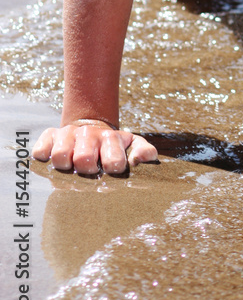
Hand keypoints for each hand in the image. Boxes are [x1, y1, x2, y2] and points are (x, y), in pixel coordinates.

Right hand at [32, 122, 157, 175]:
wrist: (91, 129)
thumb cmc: (113, 147)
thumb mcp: (133, 145)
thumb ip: (144, 151)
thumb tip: (143, 158)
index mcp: (112, 140)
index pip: (113, 157)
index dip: (113, 164)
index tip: (112, 169)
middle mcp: (89, 135)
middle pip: (84, 159)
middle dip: (87, 169)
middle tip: (90, 170)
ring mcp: (69, 135)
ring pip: (61, 155)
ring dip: (65, 165)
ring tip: (71, 167)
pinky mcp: (50, 136)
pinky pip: (41, 149)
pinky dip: (44, 156)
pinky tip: (51, 161)